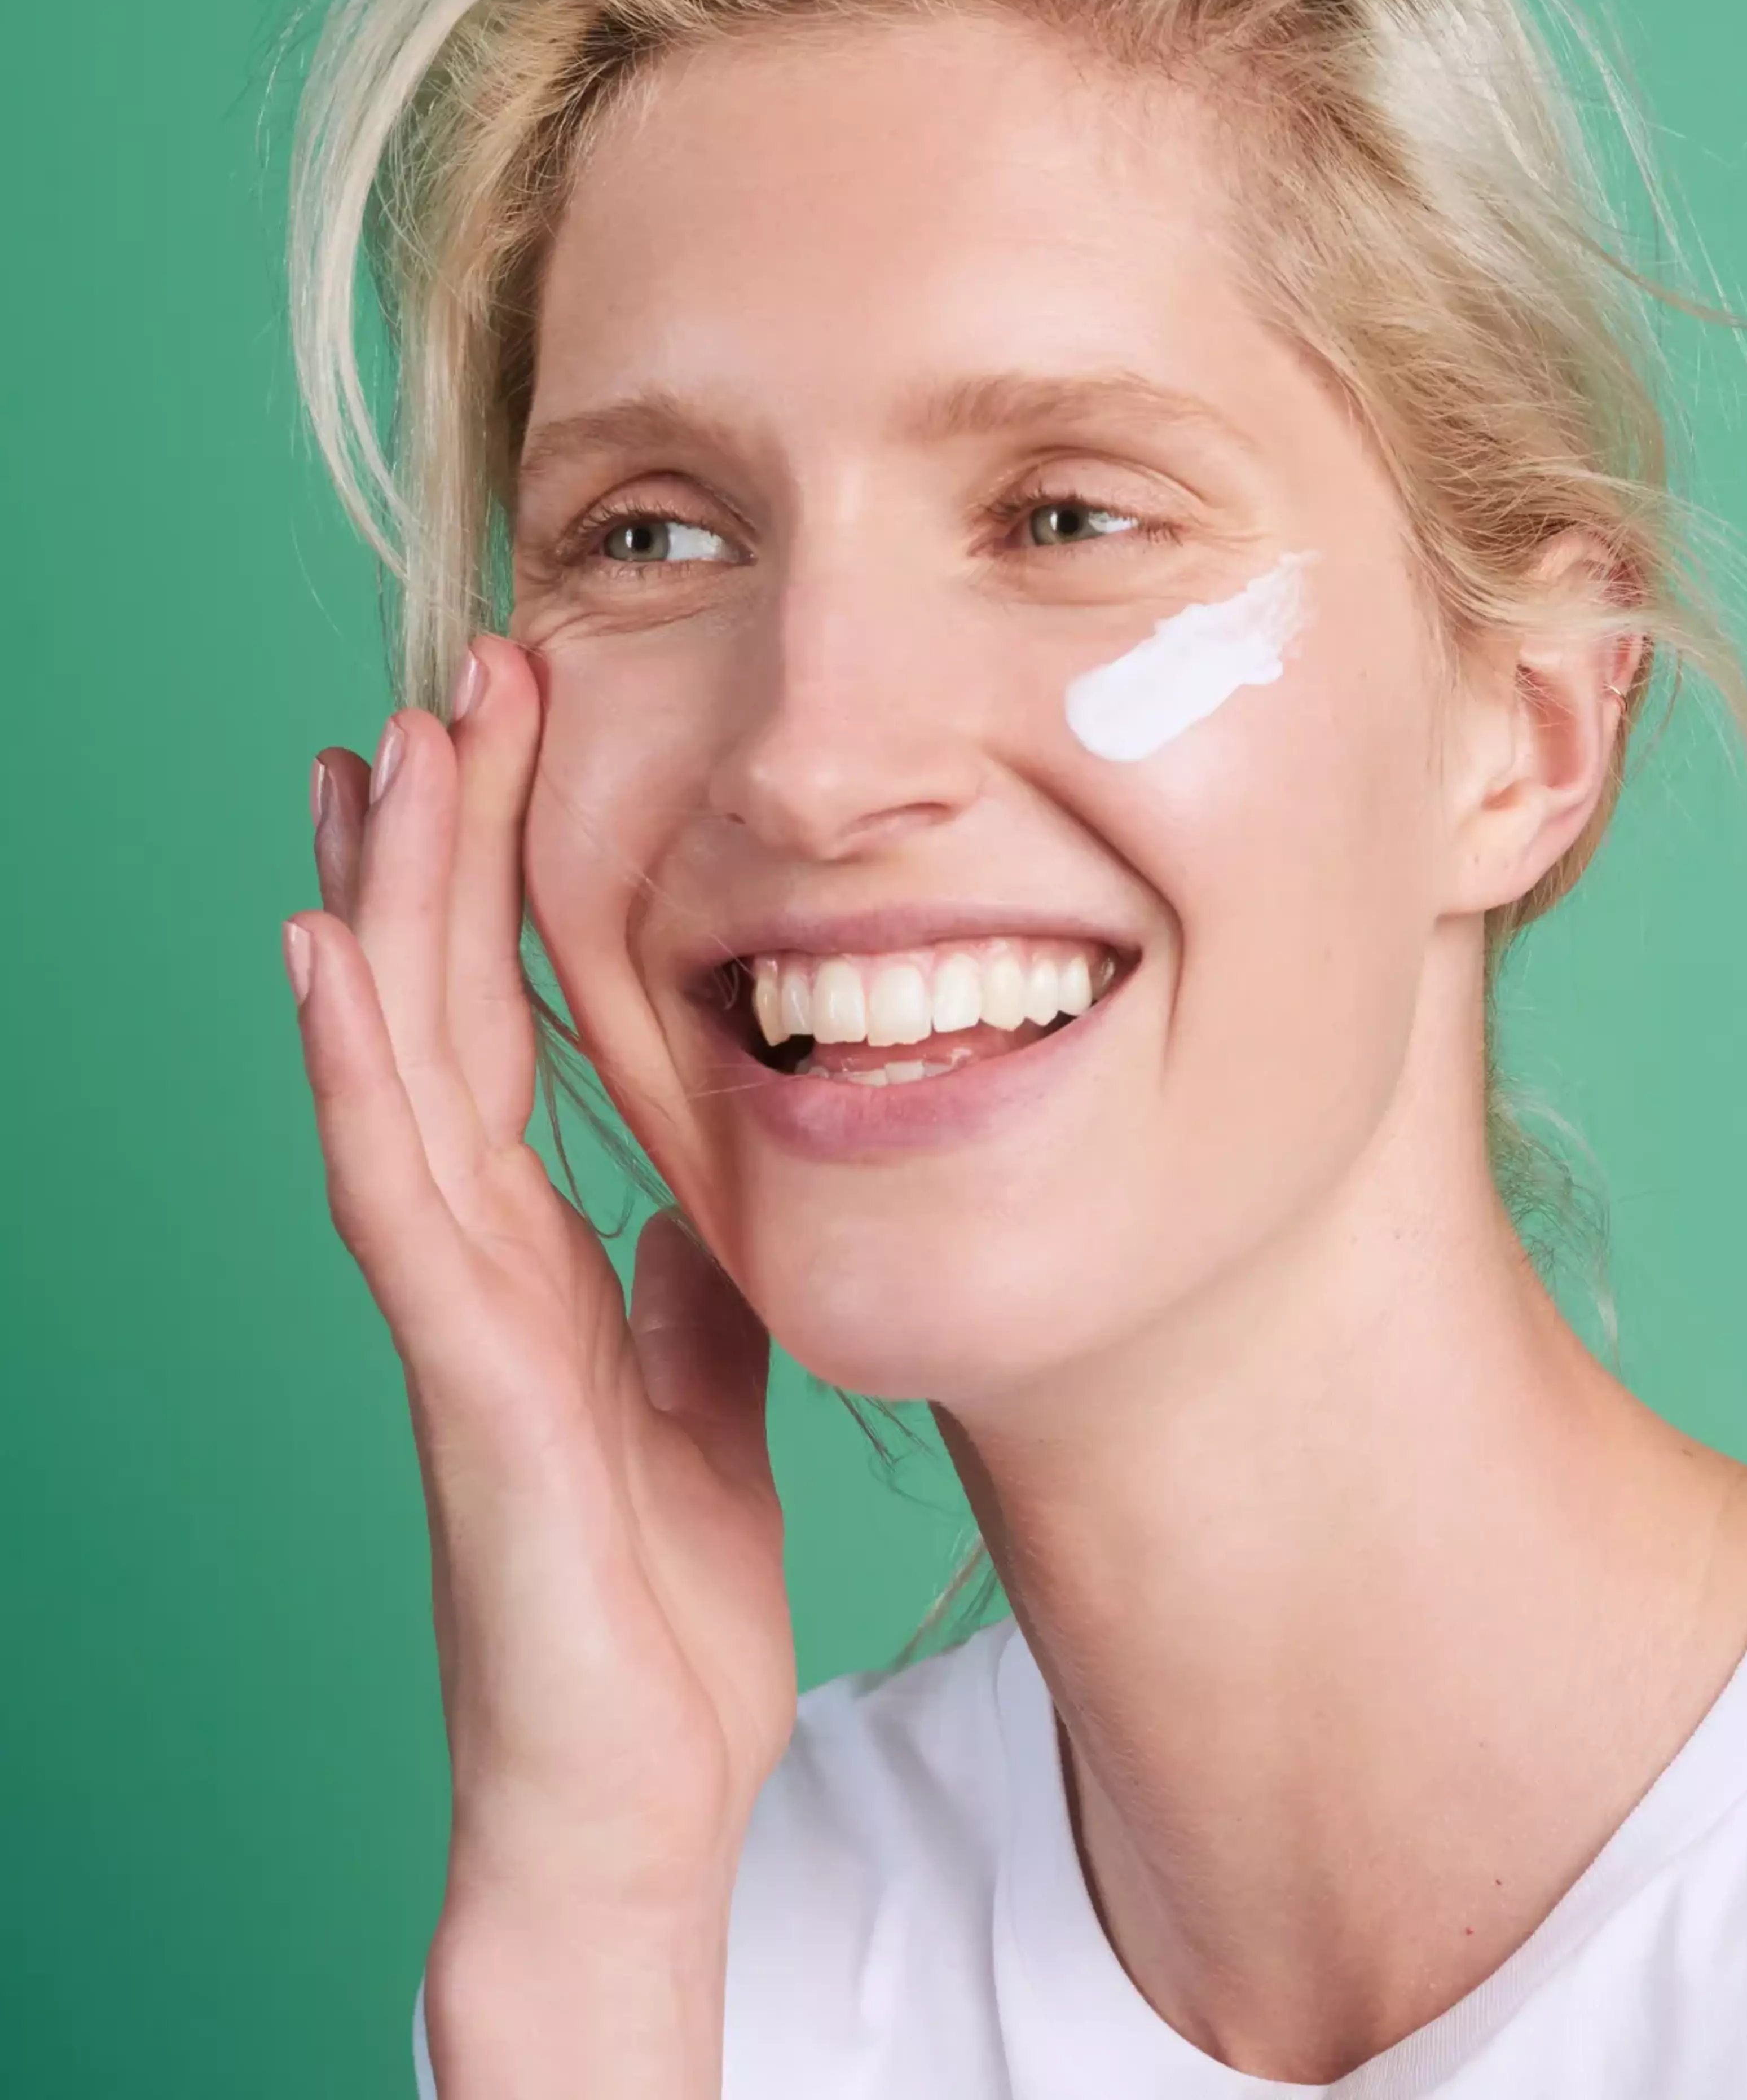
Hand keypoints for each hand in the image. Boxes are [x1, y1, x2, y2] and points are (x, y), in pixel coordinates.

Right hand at [286, 637, 793, 2081]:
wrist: (634, 1779)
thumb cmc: (656, 1593)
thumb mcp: (704, 1389)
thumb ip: (690, 1281)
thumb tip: (699, 1188)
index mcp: (538, 1248)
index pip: (503, 1027)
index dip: (498, 890)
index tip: (504, 752)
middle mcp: (477, 1253)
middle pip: (444, 1007)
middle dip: (447, 844)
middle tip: (456, 683)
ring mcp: (454, 1308)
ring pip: (399, 1062)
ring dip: (390, 904)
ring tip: (387, 753)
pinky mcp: (462, 1378)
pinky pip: (395, 1195)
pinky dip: (357, 1069)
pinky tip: (326, 955)